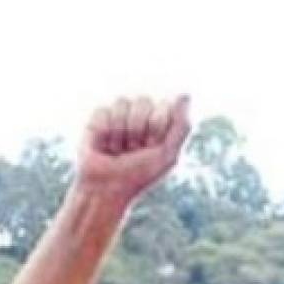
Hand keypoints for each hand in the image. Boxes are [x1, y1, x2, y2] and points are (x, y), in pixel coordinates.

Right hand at [76, 95, 190, 203]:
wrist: (107, 189)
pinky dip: (104, 132)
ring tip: (117, 149)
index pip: (163, 105)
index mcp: (160, 121)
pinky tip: (103, 145)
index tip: (151, 147)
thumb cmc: (139, 175)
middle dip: (137, 130)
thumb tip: (185, 94)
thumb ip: (181, 126)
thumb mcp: (167, 155)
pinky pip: (104, 110)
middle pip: (143, 101)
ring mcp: (119, 115)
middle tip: (133, 150)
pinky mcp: (98, 119)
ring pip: (122, 102)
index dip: (156, 128)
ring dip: (120, 132)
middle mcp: (141, 114)